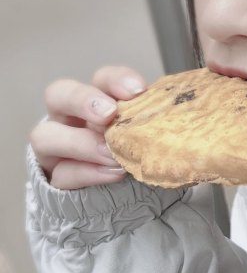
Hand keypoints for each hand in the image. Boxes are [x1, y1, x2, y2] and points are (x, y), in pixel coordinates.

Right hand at [28, 66, 148, 189]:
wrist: (131, 194)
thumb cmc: (140, 153)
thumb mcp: (148, 133)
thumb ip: (152, 121)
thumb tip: (175, 113)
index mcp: (98, 99)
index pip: (101, 78)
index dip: (116, 80)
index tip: (139, 90)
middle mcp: (69, 117)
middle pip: (58, 94)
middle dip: (82, 100)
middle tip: (109, 114)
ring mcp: (56, 148)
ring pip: (45, 136)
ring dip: (80, 143)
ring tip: (111, 153)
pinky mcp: (56, 178)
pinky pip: (62, 173)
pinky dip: (88, 172)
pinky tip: (114, 174)